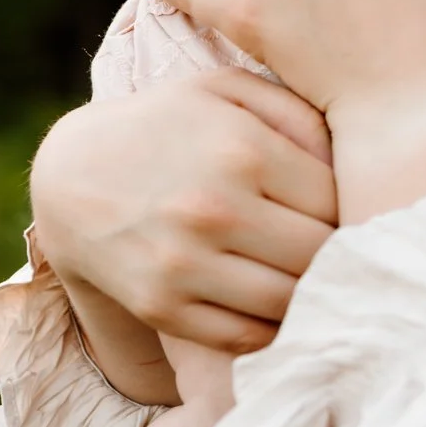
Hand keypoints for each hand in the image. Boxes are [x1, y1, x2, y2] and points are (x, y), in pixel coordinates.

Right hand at [31, 70, 336, 355]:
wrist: (71, 173)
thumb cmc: (167, 124)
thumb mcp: (225, 90)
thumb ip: (296, 113)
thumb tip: (353, 161)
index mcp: (243, 151)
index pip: (336, 200)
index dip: (352, 208)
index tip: (355, 211)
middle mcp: (215, 210)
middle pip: (320, 254)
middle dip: (340, 255)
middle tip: (349, 254)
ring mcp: (185, 264)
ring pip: (289, 301)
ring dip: (312, 296)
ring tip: (320, 282)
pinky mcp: (162, 306)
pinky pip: (245, 336)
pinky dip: (273, 329)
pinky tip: (278, 308)